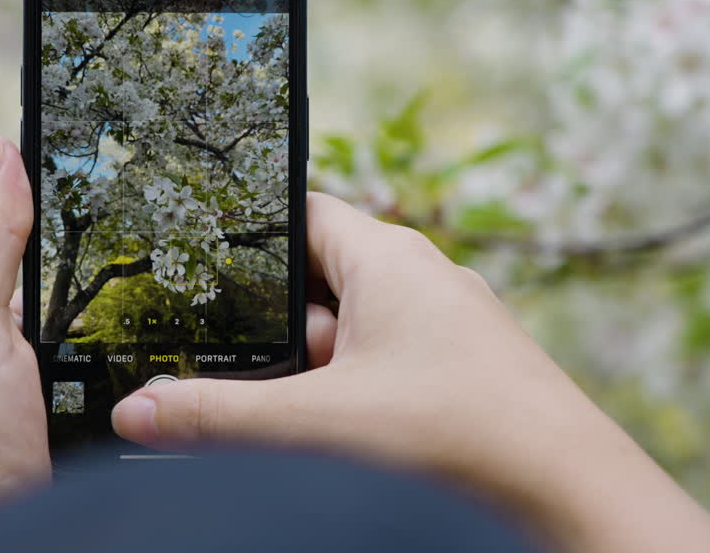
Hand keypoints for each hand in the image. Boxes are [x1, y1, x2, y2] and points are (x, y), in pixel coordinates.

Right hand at [112, 192, 709, 552]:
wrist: (572, 494)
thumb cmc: (461, 433)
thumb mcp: (318, 422)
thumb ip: (219, 417)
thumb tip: (137, 409)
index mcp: (386, 256)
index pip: (296, 214)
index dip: (244, 234)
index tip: (195, 261)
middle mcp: (419, 277)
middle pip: (314, 284)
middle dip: (271, 331)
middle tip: (224, 370)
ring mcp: (445, 326)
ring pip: (349, 334)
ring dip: (310, 371)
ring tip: (281, 414)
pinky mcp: (461, 371)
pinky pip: (384, 367)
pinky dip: (349, 393)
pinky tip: (332, 436)